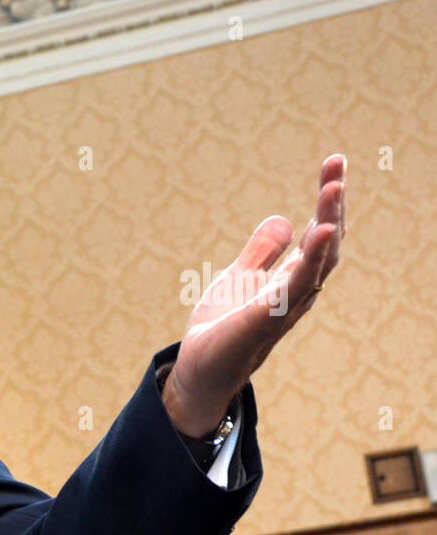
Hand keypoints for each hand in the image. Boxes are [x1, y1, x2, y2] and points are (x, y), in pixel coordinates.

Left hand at [162, 154, 345, 436]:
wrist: (198, 370)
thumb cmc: (223, 328)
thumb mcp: (240, 277)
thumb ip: (262, 251)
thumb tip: (284, 218)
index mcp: (292, 279)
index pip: (319, 234)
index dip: (328, 201)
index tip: (334, 163)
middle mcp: (297, 292)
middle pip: (325, 243)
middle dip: (332, 204)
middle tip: (336, 165)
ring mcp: (284, 306)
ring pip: (317, 261)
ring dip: (327, 223)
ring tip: (333, 188)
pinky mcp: (265, 320)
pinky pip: (295, 288)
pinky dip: (310, 261)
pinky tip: (319, 232)